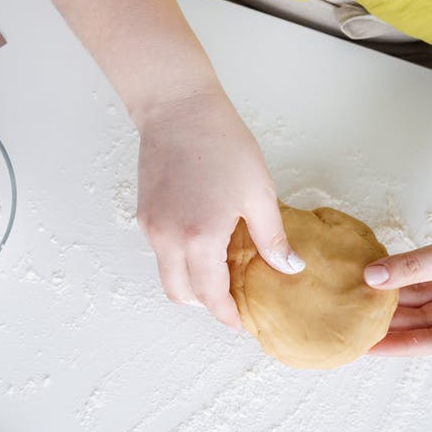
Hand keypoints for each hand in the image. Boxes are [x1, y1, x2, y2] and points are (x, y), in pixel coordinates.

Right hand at [135, 90, 304, 326]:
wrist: (178, 109)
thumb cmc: (220, 142)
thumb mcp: (258, 192)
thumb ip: (272, 237)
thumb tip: (287, 266)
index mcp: (200, 238)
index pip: (211, 296)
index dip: (227, 315)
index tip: (241, 322)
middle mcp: (168, 239)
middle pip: (181, 295)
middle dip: (206, 304)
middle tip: (233, 298)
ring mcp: (151, 227)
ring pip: (168, 274)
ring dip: (191, 281)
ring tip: (221, 266)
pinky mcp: (144, 214)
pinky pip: (160, 251)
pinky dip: (179, 259)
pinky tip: (203, 240)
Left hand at [364, 181, 431, 354]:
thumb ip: (412, 267)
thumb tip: (372, 278)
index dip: (403, 343)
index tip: (371, 347)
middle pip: (428, 322)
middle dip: (394, 321)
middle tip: (358, 324)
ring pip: (422, 300)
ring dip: (393, 298)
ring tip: (359, 303)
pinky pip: (421, 279)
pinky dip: (400, 277)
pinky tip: (374, 280)